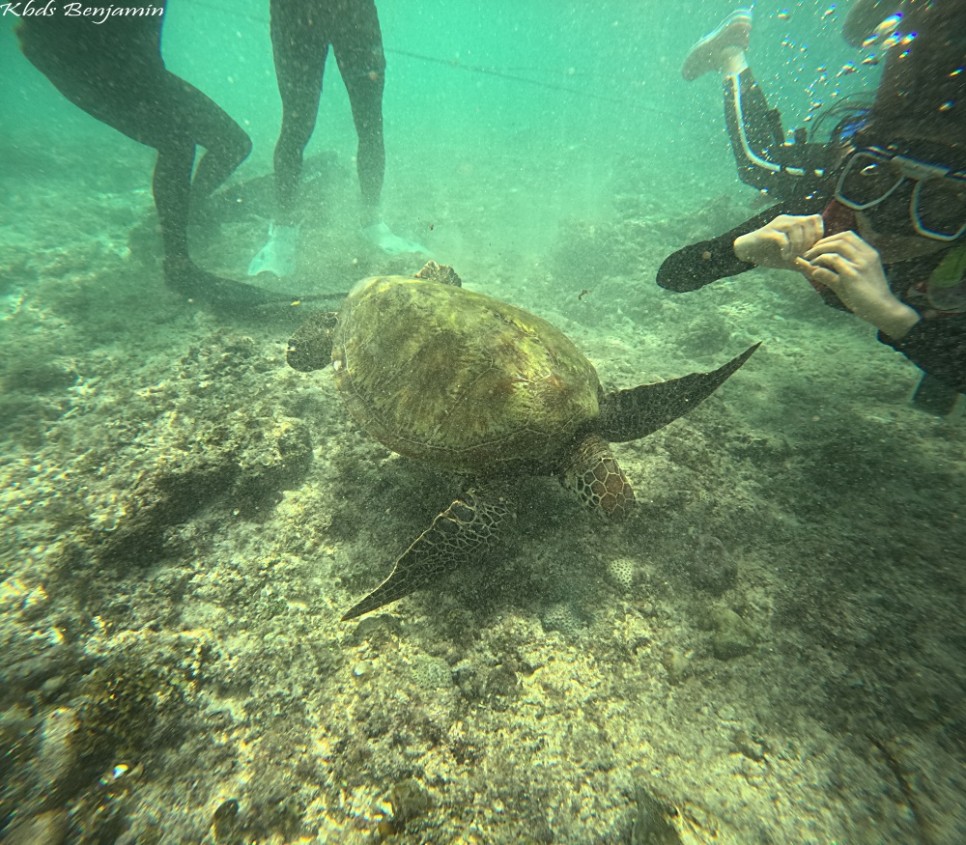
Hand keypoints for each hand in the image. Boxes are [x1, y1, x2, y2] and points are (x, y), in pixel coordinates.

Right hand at [733, 214, 823, 268]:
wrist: (747, 251)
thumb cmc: (769, 254)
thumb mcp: (790, 259)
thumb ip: (804, 263)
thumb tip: (818, 271)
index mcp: (795, 222)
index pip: (815, 219)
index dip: (818, 234)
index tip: (810, 249)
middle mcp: (787, 220)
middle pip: (807, 222)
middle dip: (808, 241)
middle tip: (802, 255)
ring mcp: (776, 225)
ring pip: (795, 227)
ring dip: (798, 244)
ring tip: (793, 256)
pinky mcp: (767, 233)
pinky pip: (782, 237)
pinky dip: (786, 248)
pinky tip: (784, 257)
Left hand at [799, 230, 919, 338]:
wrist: (883, 310)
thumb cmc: (865, 298)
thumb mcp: (847, 283)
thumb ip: (831, 274)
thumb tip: (812, 270)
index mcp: (869, 254)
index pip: (848, 236)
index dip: (830, 239)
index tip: (817, 248)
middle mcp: (866, 255)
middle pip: (841, 238)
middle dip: (822, 243)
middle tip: (808, 253)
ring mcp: (861, 264)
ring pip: (837, 246)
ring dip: (819, 251)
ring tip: (808, 259)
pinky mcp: (853, 274)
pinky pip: (834, 260)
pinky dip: (821, 261)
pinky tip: (814, 269)